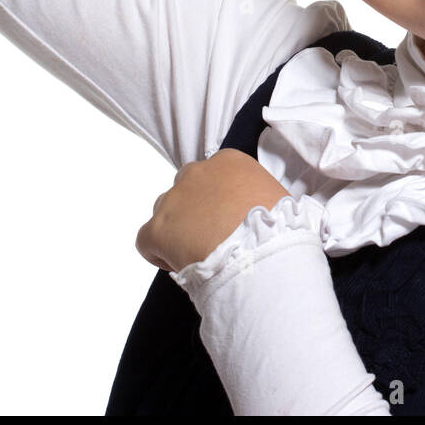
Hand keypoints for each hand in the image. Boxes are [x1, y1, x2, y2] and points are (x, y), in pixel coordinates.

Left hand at [136, 149, 293, 272]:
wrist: (261, 257)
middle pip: (186, 187)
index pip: (213, 174)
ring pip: (165, 211)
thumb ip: (256, 193)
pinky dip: (157, 252)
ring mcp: (174, 199)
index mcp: (229, 161)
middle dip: (194, 209)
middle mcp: (197, 172)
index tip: (225, 220)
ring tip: (196, 253)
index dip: (216, 199)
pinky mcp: (157, 228)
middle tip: (211, 236)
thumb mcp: (276, 198)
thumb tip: (252, 210)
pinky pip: (146, 239)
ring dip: (177, 229)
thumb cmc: (278, 230)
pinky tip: (178, 263)